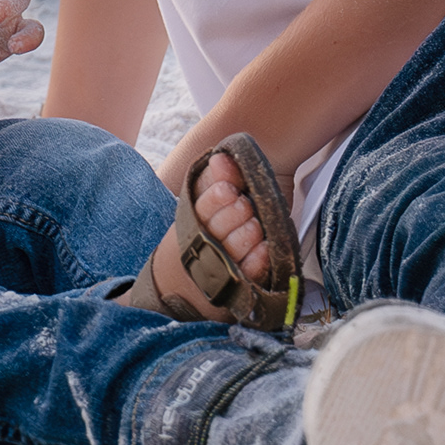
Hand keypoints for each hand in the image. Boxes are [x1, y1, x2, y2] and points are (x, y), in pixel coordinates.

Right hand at [155, 135, 281, 285]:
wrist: (180, 288)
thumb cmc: (198, 237)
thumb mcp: (197, 207)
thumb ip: (211, 180)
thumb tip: (221, 156)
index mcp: (194, 221)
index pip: (205, 205)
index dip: (218, 196)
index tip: (229, 189)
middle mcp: (206, 244)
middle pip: (222, 225)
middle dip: (236, 212)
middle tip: (244, 205)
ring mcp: (222, 265)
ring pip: (236, 246)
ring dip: (248, 232)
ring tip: (254, 225)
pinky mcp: (239, 283)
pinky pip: (251, 270)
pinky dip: (259, 257)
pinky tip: (264, 247)